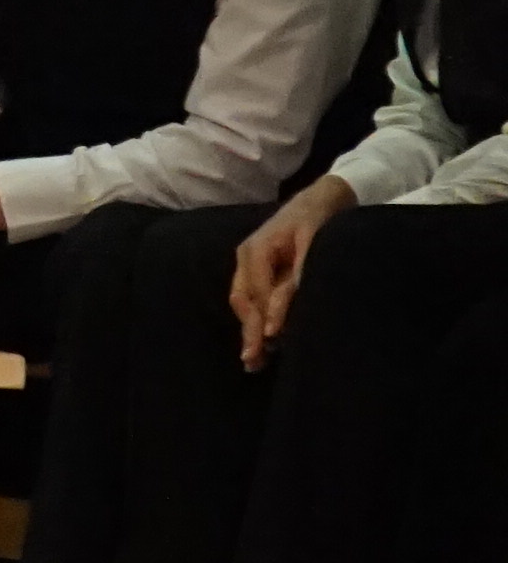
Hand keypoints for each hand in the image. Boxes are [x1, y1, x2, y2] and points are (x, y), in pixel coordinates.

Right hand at [232, 180, 347, 366]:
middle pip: (242, 300)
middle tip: (252, 361)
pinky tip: (261, 340)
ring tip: (253, 360)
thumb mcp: (313, 244)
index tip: (271, 340)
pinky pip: (253, 300)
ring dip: (249, 330)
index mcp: (255, 250)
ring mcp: (249, 266)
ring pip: (244, 303)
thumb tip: (281, 310)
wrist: (320, 201)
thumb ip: (298, 274)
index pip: (255, 290)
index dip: (262, 316)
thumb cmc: (318, 220)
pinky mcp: (259, 273)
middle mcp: (246, 259)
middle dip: (248, 331)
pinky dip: (256, 321)